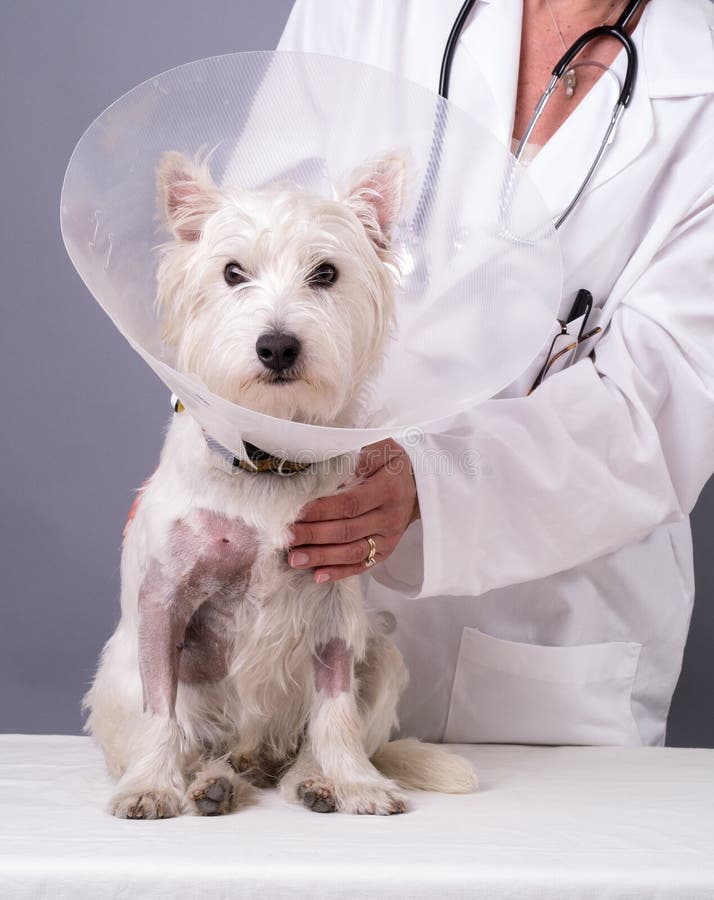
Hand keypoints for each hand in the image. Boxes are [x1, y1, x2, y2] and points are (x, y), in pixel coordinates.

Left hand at [288, 439, 419, 583]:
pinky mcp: (384, 551)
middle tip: (287, 537)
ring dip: (321, 557)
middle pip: (347, 530)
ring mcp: (388, 538)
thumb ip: (355, 457)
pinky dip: (339, 572)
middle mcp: (389, 517)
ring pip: (352, 552)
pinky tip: (317, 575)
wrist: (417, 485)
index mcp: (387, 490)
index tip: (298, 513)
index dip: (323, 510)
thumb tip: (323, 464)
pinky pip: (361, 565)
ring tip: (295, 558)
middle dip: (314, 535)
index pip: (350, 503)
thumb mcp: (380, 450)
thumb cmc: (391, 464)